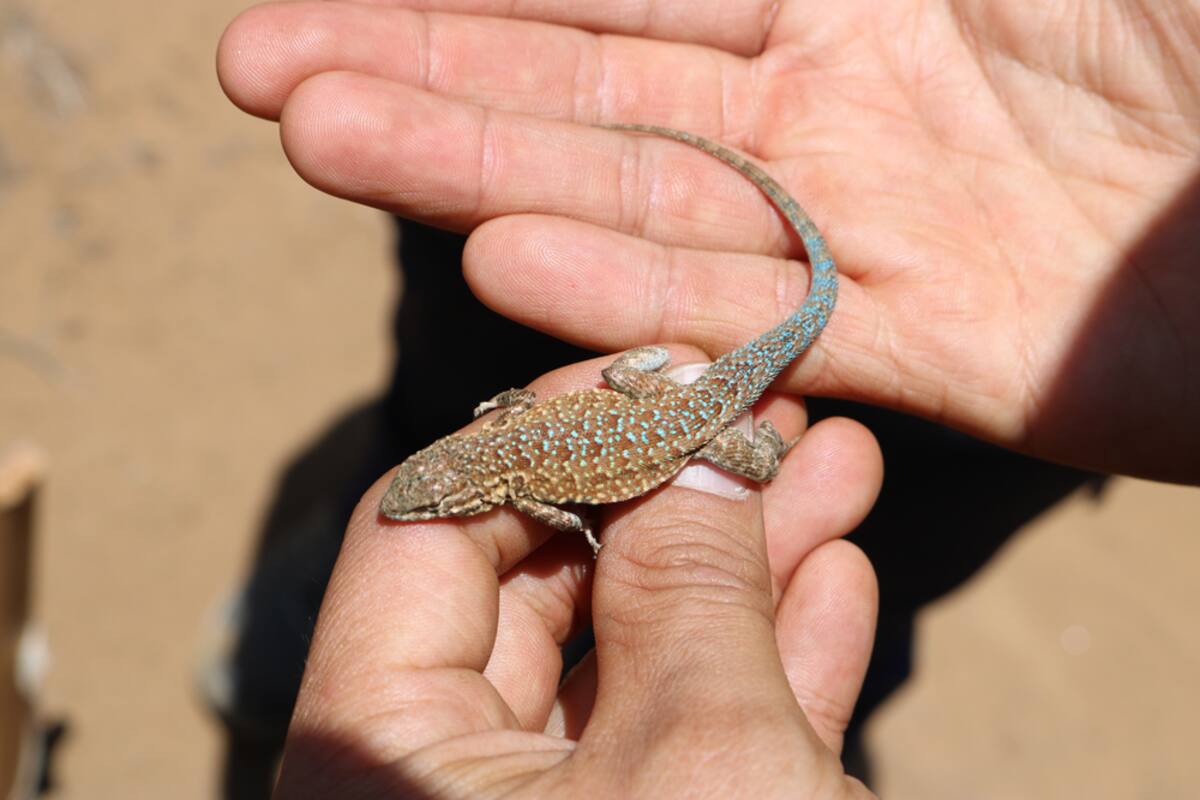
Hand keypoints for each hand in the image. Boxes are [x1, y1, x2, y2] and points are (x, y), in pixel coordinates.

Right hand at [217, 1, 1199, 481]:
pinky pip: (741, 319)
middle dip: (427, 66)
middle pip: (595, 79)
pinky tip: (500, 263)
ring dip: (474, 170)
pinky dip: (622, 296)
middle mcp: (840, 90)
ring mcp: (866, 221)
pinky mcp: (918, 346)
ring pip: (634, 198)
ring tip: (326, 140)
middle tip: (269, 73)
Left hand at [274, 354, 882, 797]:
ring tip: (831, 469)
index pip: (427, 529)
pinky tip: (835, 580)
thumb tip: (693, 436)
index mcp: (379, 757)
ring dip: (741, 567)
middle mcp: (433, 782)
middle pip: (541, 583)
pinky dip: (762, 669)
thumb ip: (690, 582)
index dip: (546, 432)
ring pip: (630, 657)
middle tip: (758, 410)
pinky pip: (681, 743)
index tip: (654, 368)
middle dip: (667, 489)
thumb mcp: (705, 758)